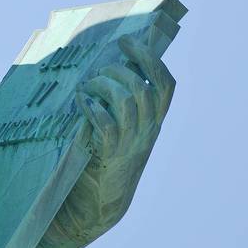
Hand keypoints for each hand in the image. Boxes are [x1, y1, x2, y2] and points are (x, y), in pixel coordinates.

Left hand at [26, 38, 175, 247]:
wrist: (99, 206)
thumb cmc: (105, 159)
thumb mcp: (123, 130)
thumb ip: (121, 104)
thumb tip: (110, 65)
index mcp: (152, 122)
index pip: (165, 86)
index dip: (150, 59)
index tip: (129, 41)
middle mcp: (146, 132)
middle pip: (143, 89)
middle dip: (119, 70)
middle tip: (99, 71)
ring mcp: (129, 144)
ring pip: (128, 102)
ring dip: (103, 86)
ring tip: (87, 86)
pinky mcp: (108, 156)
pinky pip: (107, 125)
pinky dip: (93, 108)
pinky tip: (81, 102)